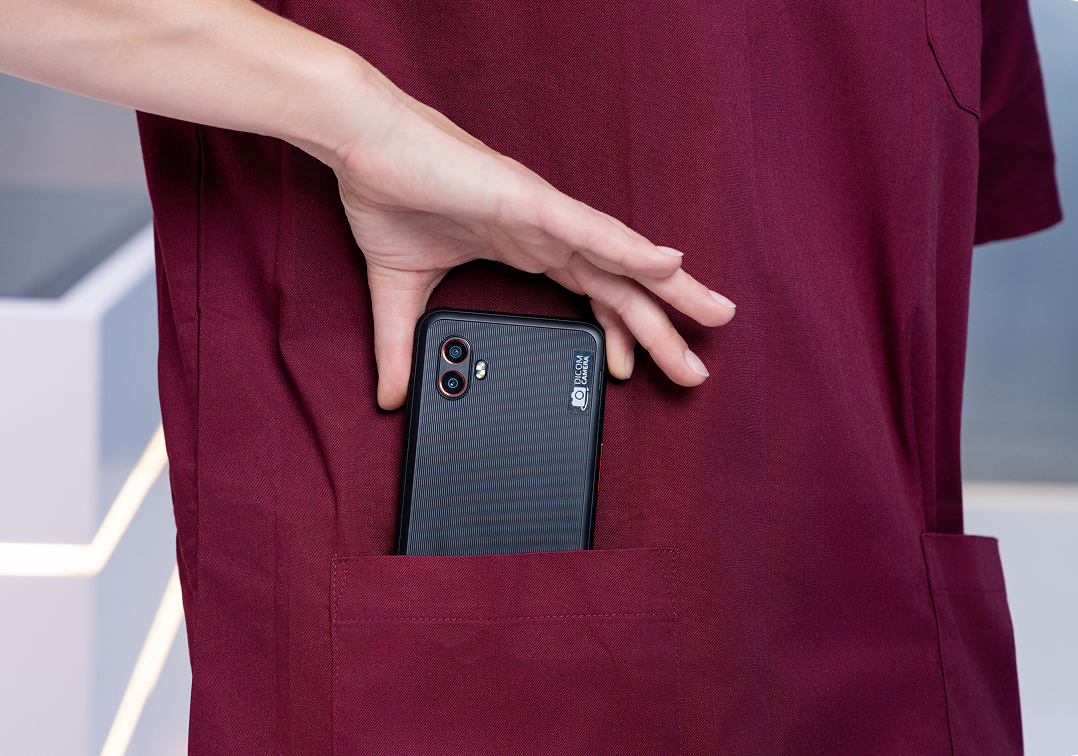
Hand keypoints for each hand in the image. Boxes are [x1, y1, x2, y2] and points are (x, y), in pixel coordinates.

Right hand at [330, 71, 736, 409]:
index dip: (616, 334)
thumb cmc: (388, 195)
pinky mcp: (528, 201)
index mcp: (524, 248)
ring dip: (670, 290)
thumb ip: (402, 346)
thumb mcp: (400, 292)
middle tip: (696, 369)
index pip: (588, 296)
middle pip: (619, 288)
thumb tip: (391, 397)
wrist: (361, 145)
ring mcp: (543, 217)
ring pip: (621, 259)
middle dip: (660, 330)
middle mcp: (545, 234)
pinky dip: (630, 248)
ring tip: (715, 316)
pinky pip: (589, 230)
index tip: (631, 372)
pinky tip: (670, 265)